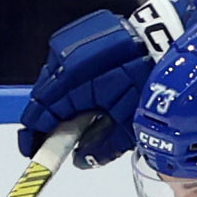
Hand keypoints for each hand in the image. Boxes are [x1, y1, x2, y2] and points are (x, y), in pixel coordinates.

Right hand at [18, 0, 187, 167]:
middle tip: (52, 137)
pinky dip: (66, 81)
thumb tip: (81, 161)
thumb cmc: (147, 78)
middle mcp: (63, 60)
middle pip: (41, 98)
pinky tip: (80, 91)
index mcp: (71, 83)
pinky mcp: (76, 35)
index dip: (34, 135)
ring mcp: (68, 44)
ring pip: (49, 80)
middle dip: (45, 120)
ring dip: (55, 99)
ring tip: (70, 115)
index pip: (40, 114)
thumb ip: (102, 147)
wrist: (162, 37)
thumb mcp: (129, 122)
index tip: (33, 149)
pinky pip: (61, 63)